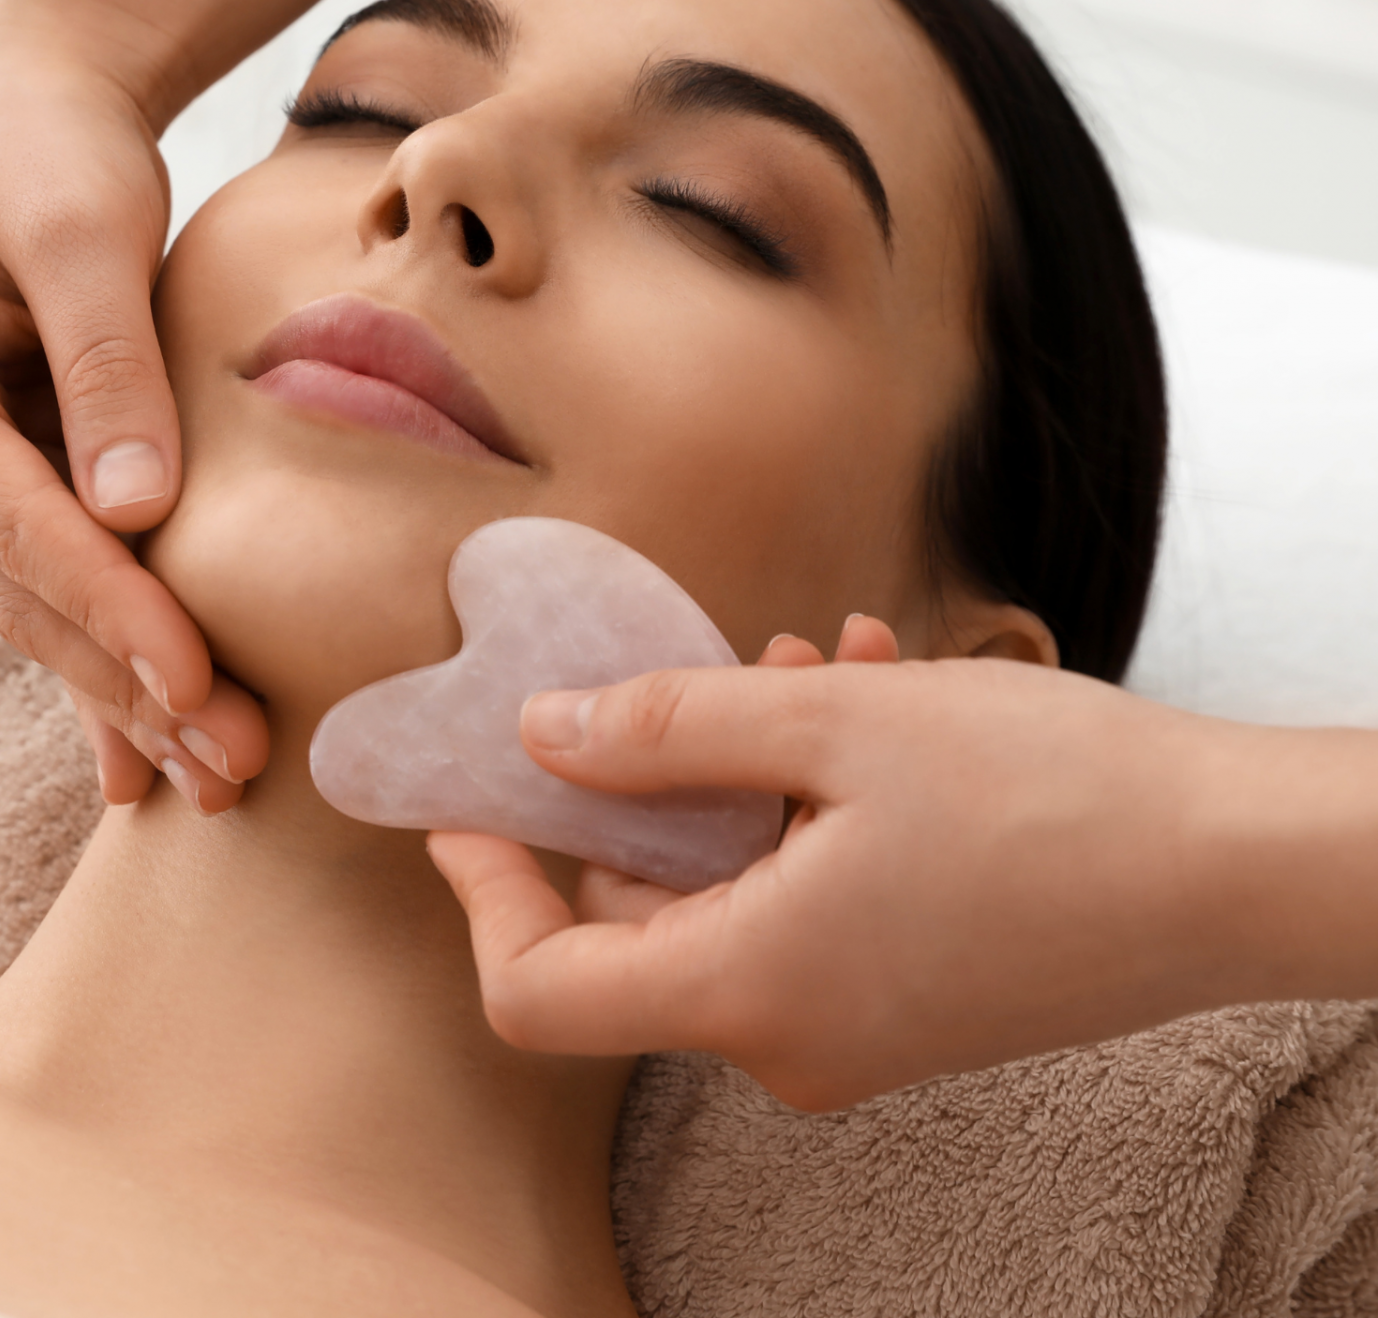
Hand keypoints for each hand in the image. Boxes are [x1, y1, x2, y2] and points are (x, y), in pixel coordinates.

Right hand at [0, 21, 267, 810]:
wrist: (30, 102)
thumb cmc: (52, 147)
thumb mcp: (83, 231)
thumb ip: (106, 364)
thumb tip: (138, 513)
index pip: (12, 528)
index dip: (108, 610)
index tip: (193, 681)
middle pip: (23, 595)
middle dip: (127, 682)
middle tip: (230, 767)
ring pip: (38, 610)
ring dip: (124, 692)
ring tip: (216, 777)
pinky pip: (51, 587)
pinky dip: (102, 662)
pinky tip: (142, 754)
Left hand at [430, 621, 1285, 1109]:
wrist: (1236, 867)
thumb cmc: (1048, 797)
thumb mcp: (829, 727)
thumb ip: (662, 730)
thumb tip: (540, 735)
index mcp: (748, 992)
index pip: (540, 988)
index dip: (483, 890)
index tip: (467, 798)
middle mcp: (789, 1038)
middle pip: (640, 912)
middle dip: (657, 774)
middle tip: (721, 665)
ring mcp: (854, 1027)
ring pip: (734, 883)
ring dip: (752, 766)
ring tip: (828, 663)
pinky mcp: (908, 997)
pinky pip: (808, 897)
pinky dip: (814, 804)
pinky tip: (877, 698)